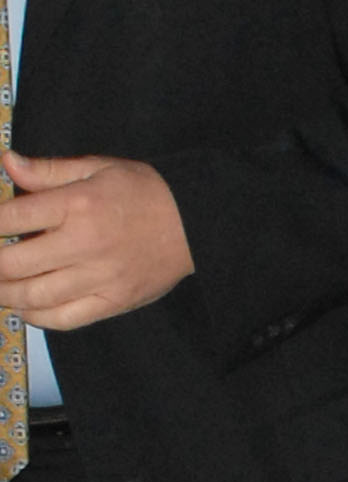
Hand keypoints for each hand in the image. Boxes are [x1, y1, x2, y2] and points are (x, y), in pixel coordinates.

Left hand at [0, 151, 192, 328]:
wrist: (196, 222)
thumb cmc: (145, 192)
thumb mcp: (97, 168)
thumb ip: (48, 170)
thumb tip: (7, 162)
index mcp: (77, 204)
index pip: (12, 218)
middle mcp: (84, 243)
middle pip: (14, 263)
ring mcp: (99, 277)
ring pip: (34, 295)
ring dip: (5, 294)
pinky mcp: (113, 301)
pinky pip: (65, 318)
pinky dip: (36, 317)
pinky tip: (24, 308)